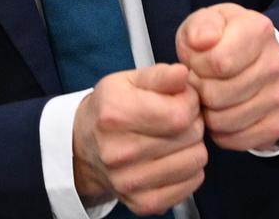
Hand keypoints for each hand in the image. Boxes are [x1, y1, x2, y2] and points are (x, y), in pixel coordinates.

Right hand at [72, 64, 206, 215]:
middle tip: (177, 119)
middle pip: (191, 136)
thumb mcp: (128, 81)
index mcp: (116, 115)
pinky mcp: (143, 203)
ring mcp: (130, 182)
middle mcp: (120, 152)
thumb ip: (160, 75)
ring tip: (175, 138)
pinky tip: (173, 159)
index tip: (182, 99)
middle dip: (193, 122)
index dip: (190, 101)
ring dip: (193, 146)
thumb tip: (183, 74)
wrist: (83, 149)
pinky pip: (191, 184)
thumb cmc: (110, 110)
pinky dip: (190, 170)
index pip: (180, 113)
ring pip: (195, 161)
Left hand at [176, 3, 278, 151]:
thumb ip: (200, 26)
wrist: (253, 57)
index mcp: (259, 30)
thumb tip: (203, 40)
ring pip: (225, 121)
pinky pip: (239, 140)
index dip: (196, 67)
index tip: (197, 62)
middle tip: (201, 83)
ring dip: (209, 113)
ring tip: (211, 98)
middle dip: (200, 91)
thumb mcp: (204, 23)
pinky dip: (223, 133)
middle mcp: (277, 62)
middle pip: (218, 95)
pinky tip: (223, 114)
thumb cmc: (220, 40)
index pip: (218, 62)